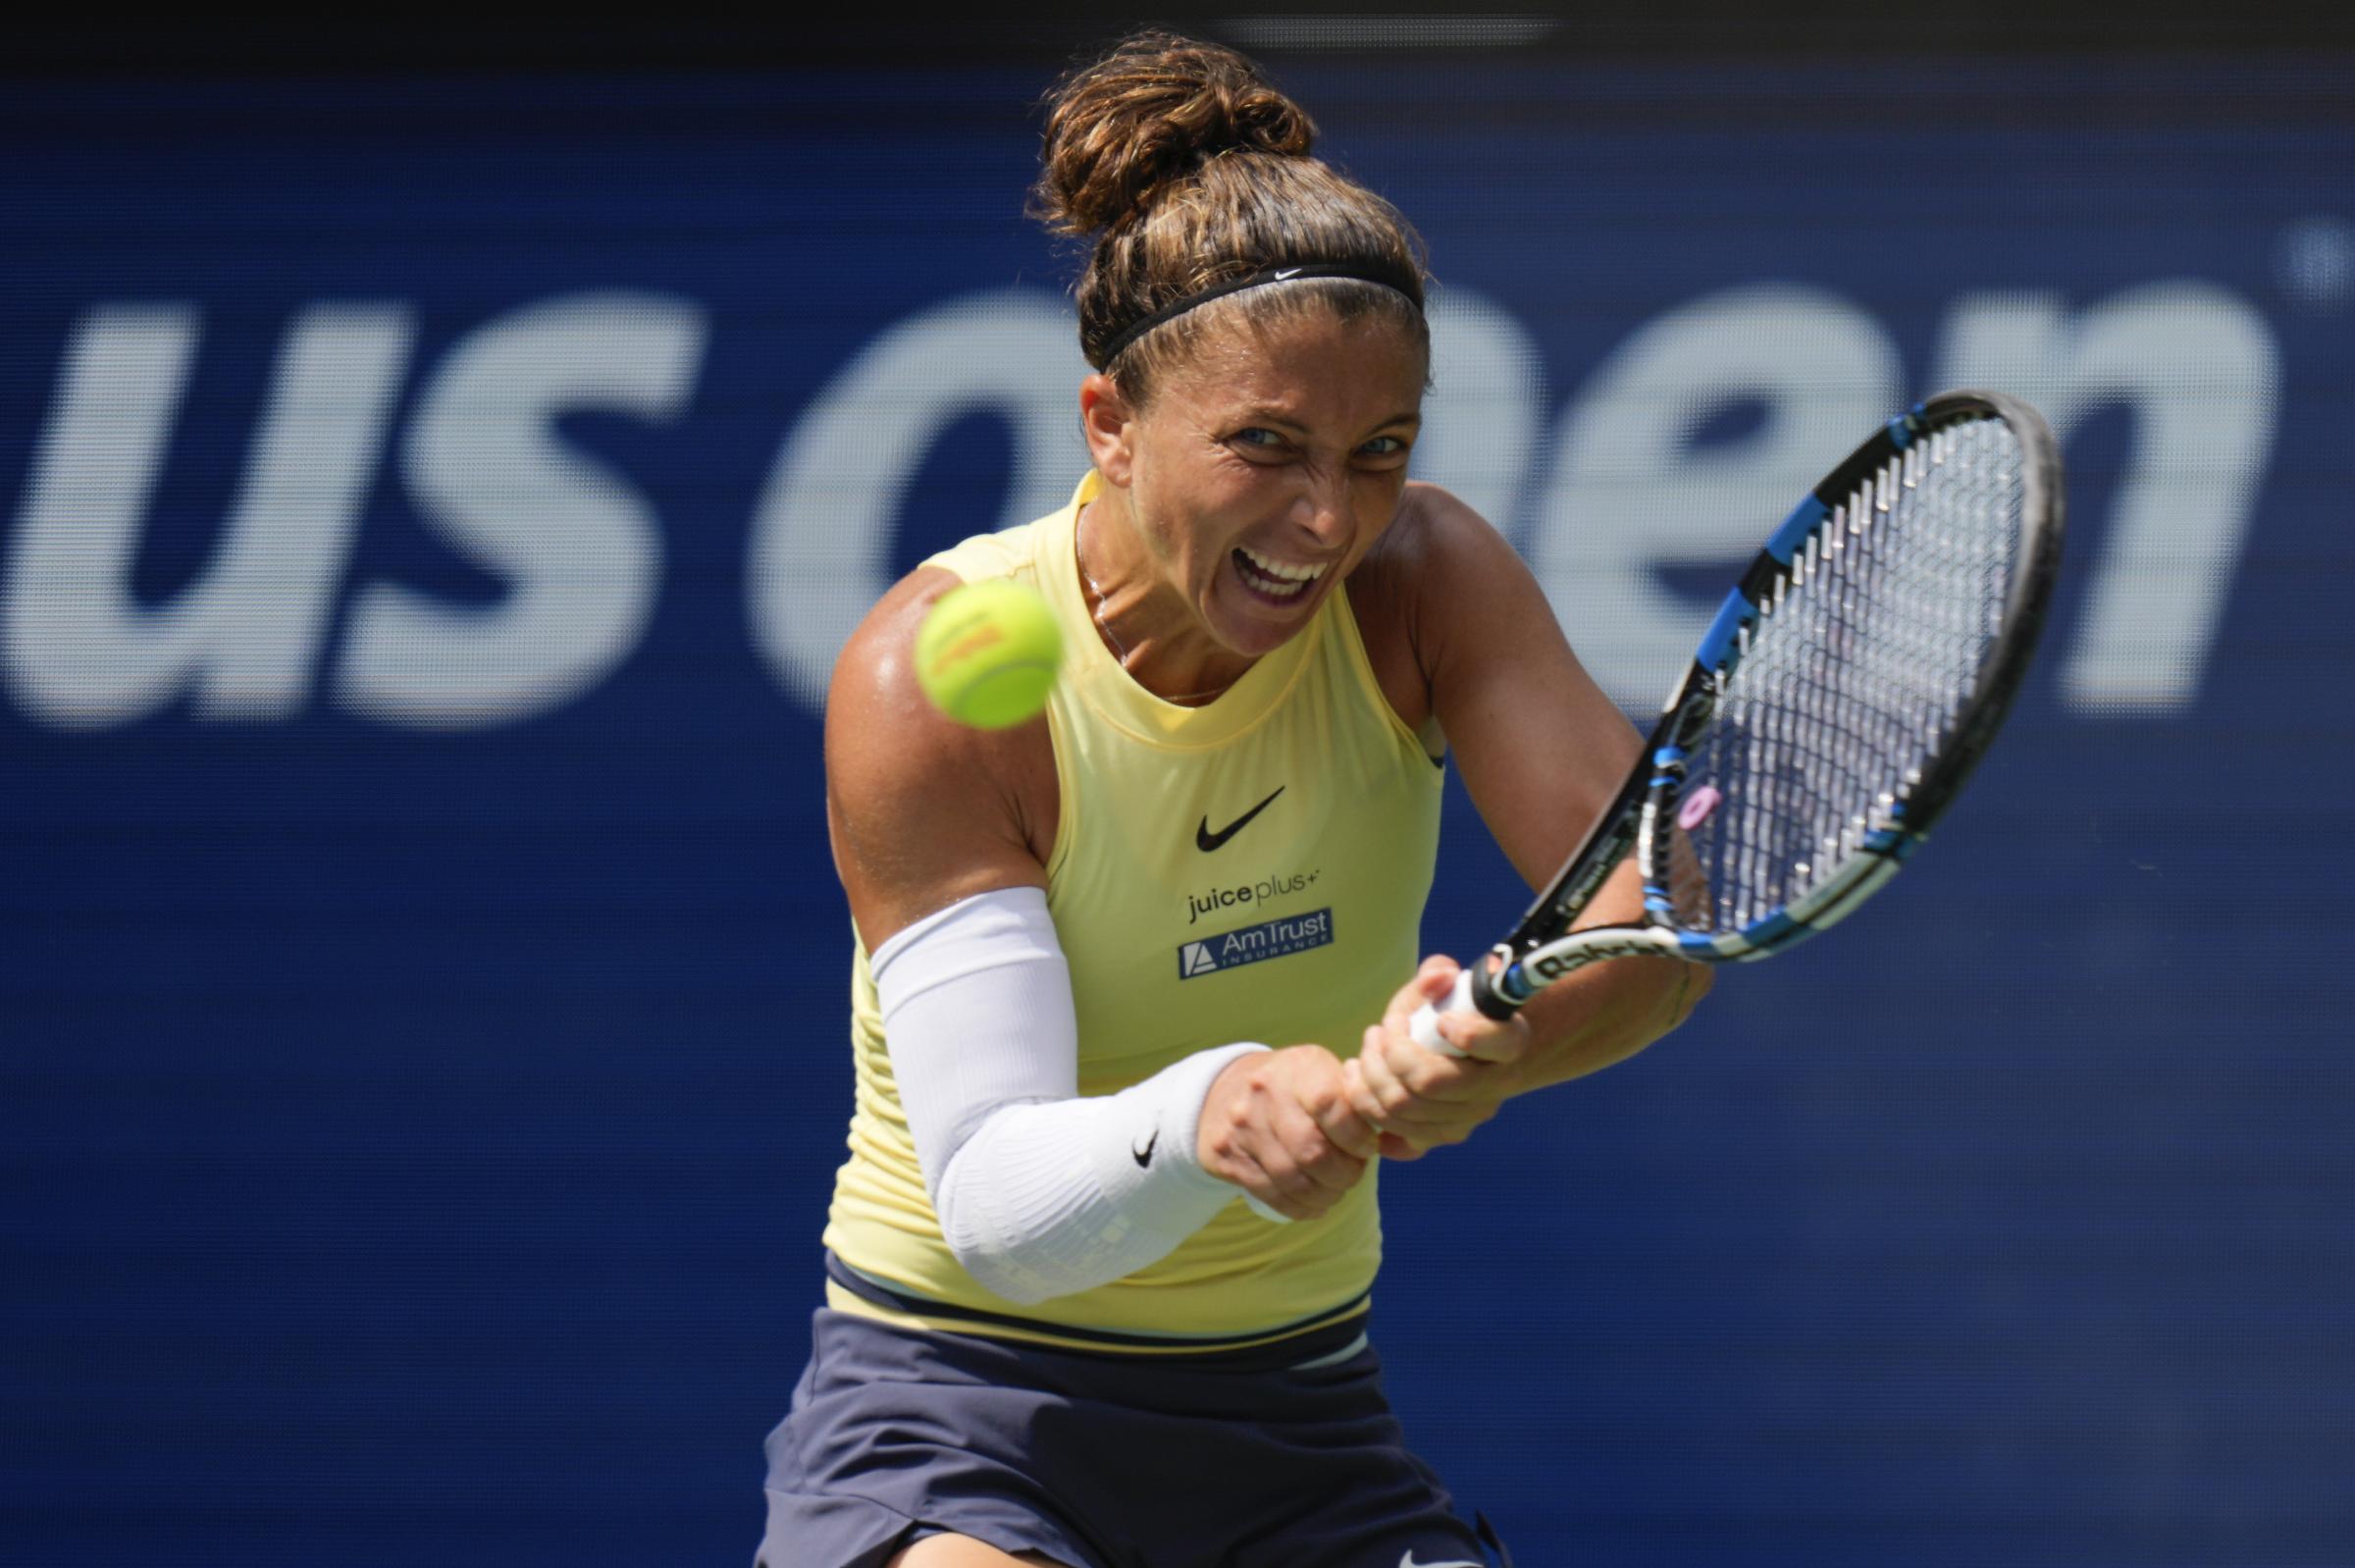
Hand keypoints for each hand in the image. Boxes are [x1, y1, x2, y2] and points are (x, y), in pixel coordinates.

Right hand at [1196, 1045, 1381, 1220]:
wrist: (1226, 1088)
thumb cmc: (1294, 1085)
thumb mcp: (1323, 1072)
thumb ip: (1357, 1100)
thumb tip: (1400, 1141)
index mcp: (1298, 1067)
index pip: (1331, 1105)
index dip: (1356, 1137)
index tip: (1368, 1147)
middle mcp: (1264, 1094)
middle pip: (1313, 1153)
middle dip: (1345, 1174)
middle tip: (1353, 1174)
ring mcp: (1242, 1128)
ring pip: (1294, 1181)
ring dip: (1326, 1194)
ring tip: (1335, 1188)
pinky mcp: (1227, 1157)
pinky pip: (1272, 1195)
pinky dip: (1301, 1207)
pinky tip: (1314, 1201)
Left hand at [1344, 956, 1529, 1159]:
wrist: (1455, 1052)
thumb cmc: (1446, 1011)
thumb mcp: (1442, 985)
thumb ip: (1437, 973)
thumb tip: (1437, 978)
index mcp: (1508, 1042)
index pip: (1493, 1043)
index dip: (1463, 1032)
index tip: (1441, 1019)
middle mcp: (1493, 1088)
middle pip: (1426, 1082)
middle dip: (1388, 1053)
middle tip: (1376, 1032)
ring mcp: (1467, 1118)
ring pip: (1402, 1108)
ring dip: (1370, 1076)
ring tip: (1364, 1053)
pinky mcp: (1440, 1137)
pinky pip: (1396, 1136)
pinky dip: (1368, 1109)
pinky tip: (1362, 1084)